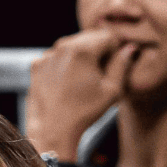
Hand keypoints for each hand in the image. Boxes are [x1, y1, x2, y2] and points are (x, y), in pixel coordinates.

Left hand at [26, 29, 137, 159]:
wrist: (52, 130)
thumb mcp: (112, 90)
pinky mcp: (37, 66)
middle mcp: (62, 47)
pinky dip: (65, 65)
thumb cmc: (85, 112)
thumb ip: (122, 65)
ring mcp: (47, 55)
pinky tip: (68, 84)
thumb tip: (129, 48)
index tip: (114, 66)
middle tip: (99, 74)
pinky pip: (57, 57)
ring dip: (81, 57)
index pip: (107, 36)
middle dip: (98, 51)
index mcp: (82, 50)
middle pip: (89, 38)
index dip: (115, 50)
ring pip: (72, 46)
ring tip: (83, 82)